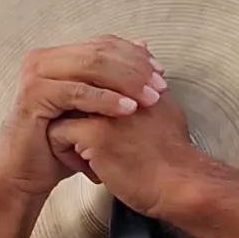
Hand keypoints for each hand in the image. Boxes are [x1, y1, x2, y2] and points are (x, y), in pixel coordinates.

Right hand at [0, 38, 164, 202]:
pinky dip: (105, 99)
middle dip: (136, 68)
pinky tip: (127, 109)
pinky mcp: (34, 95)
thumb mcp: (91, 109)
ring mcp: (36, 74)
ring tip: (150, 98)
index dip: (136, 56)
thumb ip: (113, 79)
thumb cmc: (58, 144)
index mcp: (57, 57)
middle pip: (100, 51)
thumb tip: (144, 45)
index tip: (161, 73)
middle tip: (160, 85)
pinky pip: (77, 92)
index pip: (104, 44)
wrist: (24, 174)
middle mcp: (43, 59)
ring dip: (126, 81)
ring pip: (91, 66)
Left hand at [47, 83, 212, 212]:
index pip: (93, 78)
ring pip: (61, 109)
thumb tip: (140, 52)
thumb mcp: (165, 109)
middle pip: (74, 91)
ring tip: (90, 157)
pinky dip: (65, 153)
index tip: (92, 124)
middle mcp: (118, 91)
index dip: (87, 102)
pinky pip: (58, 133)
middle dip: (72, 113)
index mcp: (134, 82)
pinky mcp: (94, 133)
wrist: (180, 185)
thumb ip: (146, 86)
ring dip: (69, 134)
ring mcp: (105, 110)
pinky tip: (91, 170)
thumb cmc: (173, 157)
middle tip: (83, 140)